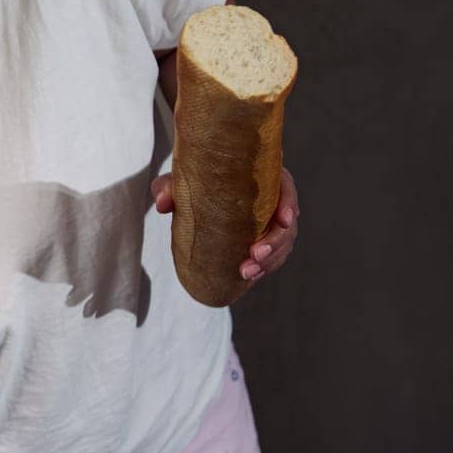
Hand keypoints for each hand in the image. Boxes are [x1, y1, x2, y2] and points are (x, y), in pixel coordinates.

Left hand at [151, 166, 300, 284]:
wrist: (190, 194)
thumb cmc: (190, 181)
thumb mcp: (177, 181)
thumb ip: (167, 186)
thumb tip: (163, 204)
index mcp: (261, 177)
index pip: (285, 186)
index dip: (289, 203)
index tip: (283, 220)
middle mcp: (271, 198)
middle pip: (286, 221)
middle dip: (276, 242)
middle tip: (255, 255)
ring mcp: (270, 221)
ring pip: (282, 243)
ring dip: (270, 261)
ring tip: (247, 273)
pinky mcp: (263, 239)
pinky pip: (273, 255)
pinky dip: (264, 267)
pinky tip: (249, 276)